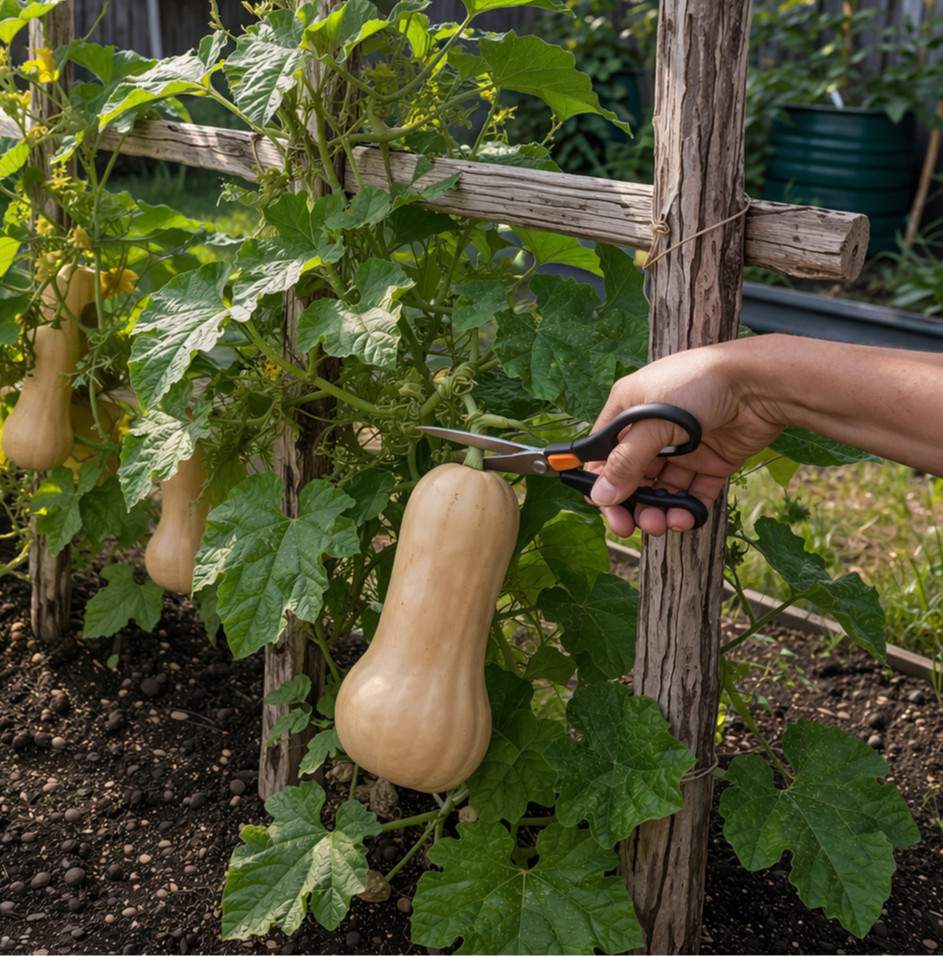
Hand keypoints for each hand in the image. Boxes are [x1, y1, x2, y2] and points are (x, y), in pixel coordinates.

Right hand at [587, 340, 784, 535]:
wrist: (760, 381)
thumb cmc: (699, 384)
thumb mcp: (653, 421)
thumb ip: (626, 461)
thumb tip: (601, 496)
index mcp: (629, 410)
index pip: (604, 453)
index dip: (601, 482)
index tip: (605, 508)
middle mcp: (653, 429)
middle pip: (632, 476)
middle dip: (631, 503)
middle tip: (631, 527)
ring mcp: (683, 446)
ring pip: (662, 489)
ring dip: (658, 510)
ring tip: (663, 524)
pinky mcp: (712, 460)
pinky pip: (693, 491)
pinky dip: (688, 509)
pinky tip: (687, 518)